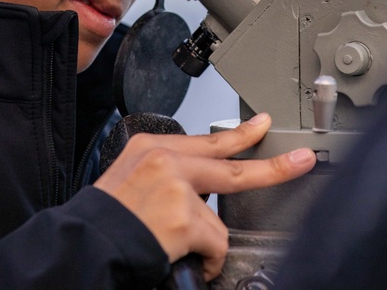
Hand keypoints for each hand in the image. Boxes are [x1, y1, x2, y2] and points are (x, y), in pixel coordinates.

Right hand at [92, 113, 315, 280]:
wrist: (85, 244)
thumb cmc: (106, 220)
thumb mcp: (130, 179)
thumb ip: (165, 174)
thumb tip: (201, 189)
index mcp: (150, 146)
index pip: (206, 139)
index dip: (240, 136)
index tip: (262, 126)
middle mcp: (165, 158)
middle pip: (232, 159)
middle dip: (274, 164)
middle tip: (301, 160)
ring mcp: (176, 185)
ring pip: (220, 218)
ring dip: (206, 242)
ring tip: (176, 248)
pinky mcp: (184, 215)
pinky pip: (215, 244)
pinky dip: (205, 261)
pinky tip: (185, 260)